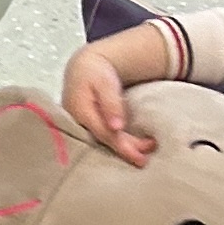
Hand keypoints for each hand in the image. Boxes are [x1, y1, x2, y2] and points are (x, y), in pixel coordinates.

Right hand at [59, 43, 151, 164]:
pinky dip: (117, 142)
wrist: (82, 67)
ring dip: (123, 147)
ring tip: (144, 151)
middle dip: (126, 149)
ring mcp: (79, 125)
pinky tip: (130, 146)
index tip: (140, 156)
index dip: (122, 146)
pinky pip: (101, 137)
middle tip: (146, 158)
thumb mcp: (105, 83)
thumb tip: (116, 128)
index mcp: (80, 111)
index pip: (103, 134)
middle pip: (104, 140)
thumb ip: (110, 104)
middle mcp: (77, 122)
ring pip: (103, 140)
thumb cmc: (94, 73)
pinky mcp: (85, 126)